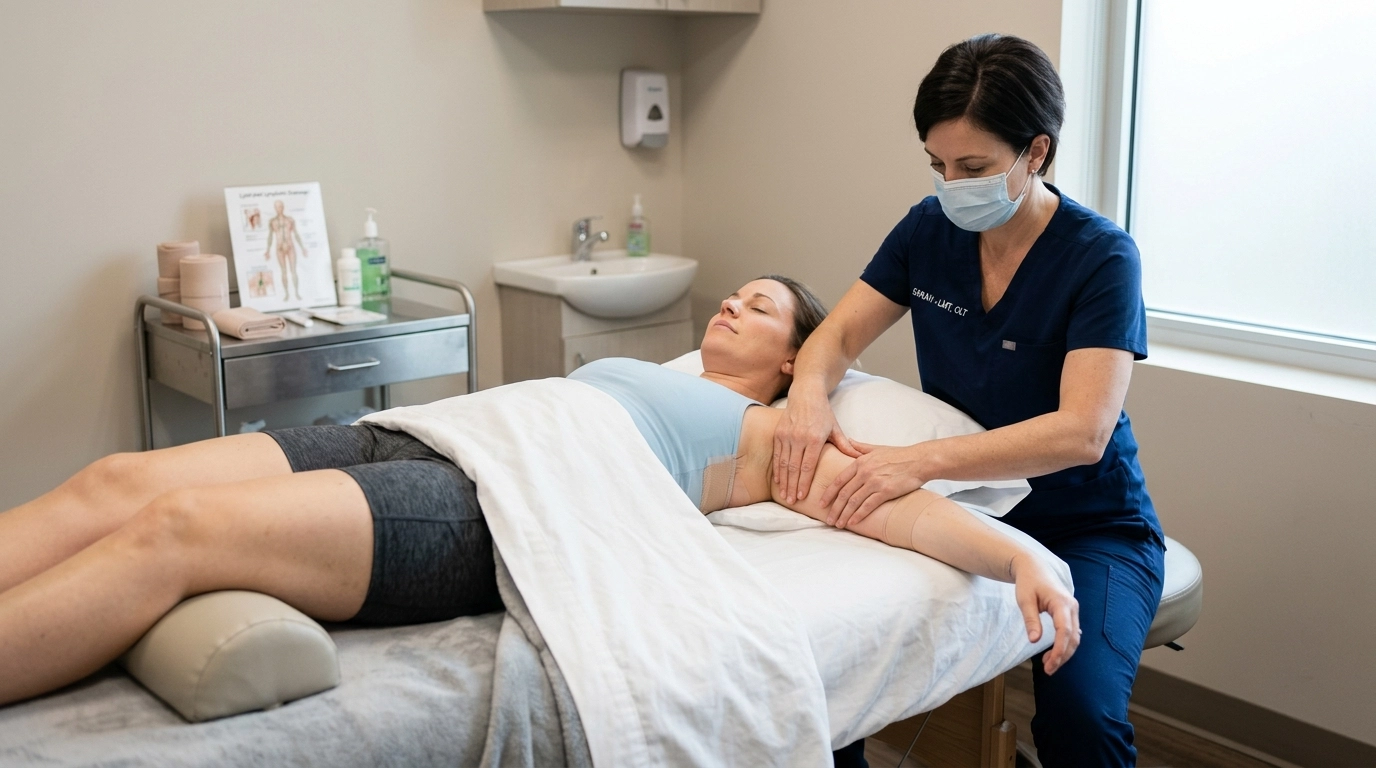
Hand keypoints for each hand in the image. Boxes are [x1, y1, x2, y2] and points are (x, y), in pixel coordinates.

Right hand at [772, 392, 860, 503]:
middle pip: (794, 468)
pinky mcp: (778, 433)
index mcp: (814, 438)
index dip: (804, 483)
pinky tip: (778, 481)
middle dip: (792, 487)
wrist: (806, 394)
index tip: (802, 496)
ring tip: (784, 496)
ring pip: (783, 463)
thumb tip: (860, 459)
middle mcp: (799, 438)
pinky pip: (776, 455)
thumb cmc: (823, 412)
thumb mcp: (835, 428)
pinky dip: (777, 469)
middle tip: (792, 502)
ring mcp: (787, 435)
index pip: (807, 466)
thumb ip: (845, 445)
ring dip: (783, 481)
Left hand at [821, 442, 925, 528]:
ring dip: (844, 515)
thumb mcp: (876, 448)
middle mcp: (864, 472)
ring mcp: (875, 482)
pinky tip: (852, 522)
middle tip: (828, 519)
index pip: (839, 480)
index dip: (828, 493)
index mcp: (860, 462)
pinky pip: (868, 505)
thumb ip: (860, 447)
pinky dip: (859, 515)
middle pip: (844, 493)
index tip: (821, 503)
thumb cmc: (899, 455)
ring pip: (853, 501)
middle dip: (834, 508)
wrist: (919, 460)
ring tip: (838, 524)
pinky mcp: (886, 491)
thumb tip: (848, 440)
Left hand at [1011, 554, 1079, 674]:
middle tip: (1048, 670)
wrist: (1033, 567)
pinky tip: (1054, 654)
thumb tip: (1035, 641)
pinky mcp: (1070, 613)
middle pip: (1073, 638)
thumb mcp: (1024, 600)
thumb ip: (1031, 620)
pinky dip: (1064, 645)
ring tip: (1048, 664)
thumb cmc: (1027, 582)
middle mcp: (1072, 607)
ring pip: (1074, 637)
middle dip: (1062, 656)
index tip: (1050, 665)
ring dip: (1063, 652)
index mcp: (1061, 603)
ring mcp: (1073, 610)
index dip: (1059, 651)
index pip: (1064, 632)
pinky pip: (1071, 632)